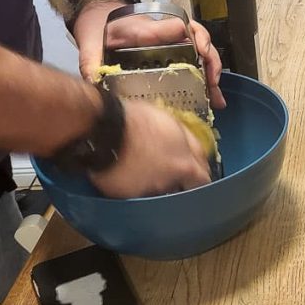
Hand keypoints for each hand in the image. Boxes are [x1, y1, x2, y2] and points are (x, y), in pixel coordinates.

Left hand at [72, 0, 226, 108]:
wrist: (96, 17)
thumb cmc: (96, 27)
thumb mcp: (90, 44)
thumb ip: (91, 62)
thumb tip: (95, 82)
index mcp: (147, 29)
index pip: (178, 26)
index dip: (195, 36)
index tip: (201, 51)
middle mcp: (165, 33)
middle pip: (199, 39)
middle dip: (211, 61)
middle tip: (213, 83)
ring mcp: (171, 41)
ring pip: (201, 52)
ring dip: (212, 73)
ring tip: (216, 97)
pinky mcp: (172, 51)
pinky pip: (195, 60)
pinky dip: (205, 77)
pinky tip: (210, 95)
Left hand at [89, 100, 211, 197]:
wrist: (101, 126)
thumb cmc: (117, 164)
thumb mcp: (134, 193)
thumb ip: (154, 194)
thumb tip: (158, 194)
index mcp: (184, 166)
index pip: (203, 180)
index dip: (198, 188)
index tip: (191, 193)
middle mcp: (184, 142)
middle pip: (200, 155)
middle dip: (195, 166)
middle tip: (185, 174)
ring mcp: (171, 123)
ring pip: (185, 137)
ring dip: (181, 148)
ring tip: (167, 156)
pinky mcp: (156, 110)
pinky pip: (168, 125)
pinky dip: (164, 135)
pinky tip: (152, 139)